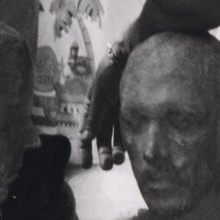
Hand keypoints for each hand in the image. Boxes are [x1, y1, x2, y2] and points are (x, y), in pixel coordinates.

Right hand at [85, 35, 136, 165]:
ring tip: (119, 160)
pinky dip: (129, 140)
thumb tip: (85, 139)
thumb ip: (94, 117)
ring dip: (116, 149)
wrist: (131, 52)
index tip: (85, 164)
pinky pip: (130, 128)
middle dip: (102, 153)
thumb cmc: (110, 71)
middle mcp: (105, 111)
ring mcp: (120, 110)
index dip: (84, 149)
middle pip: (102, 137)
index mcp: (92, 106)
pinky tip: (131, 150)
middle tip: (106, 167)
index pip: (86, 132)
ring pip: (117, 136)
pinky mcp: (134, 109)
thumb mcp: (99, 95)